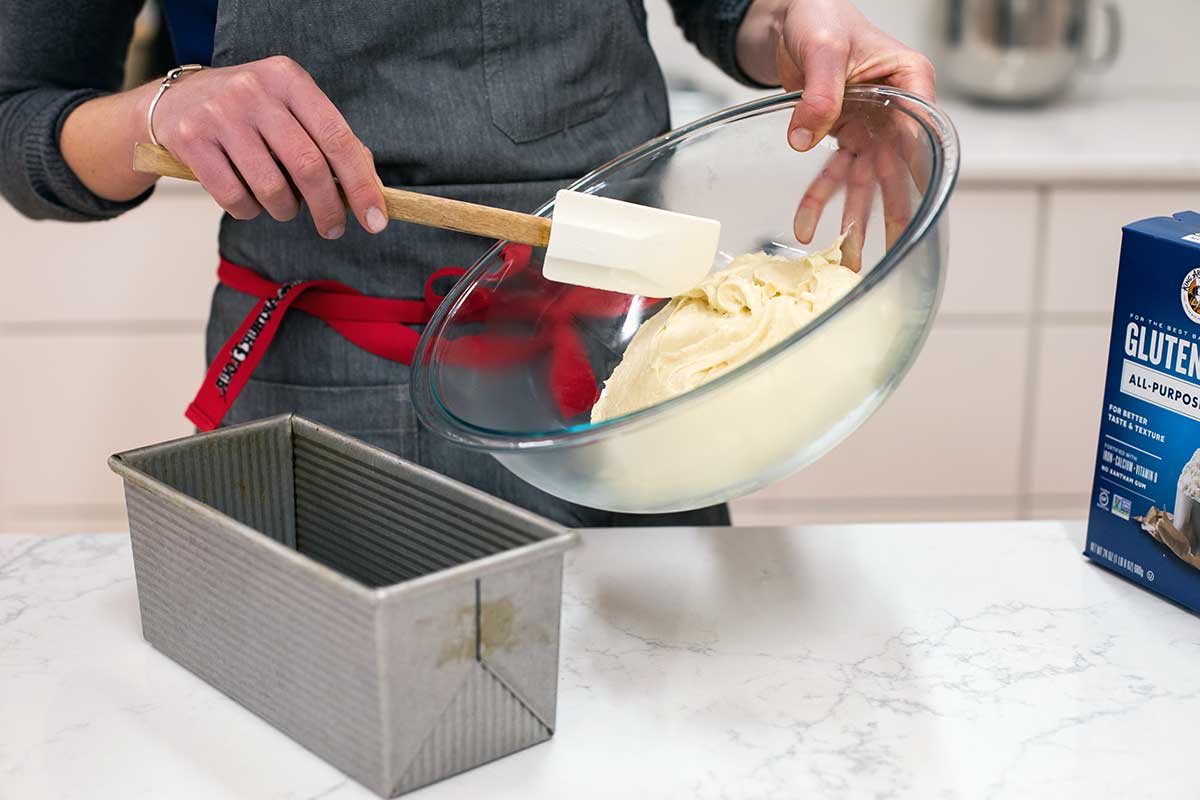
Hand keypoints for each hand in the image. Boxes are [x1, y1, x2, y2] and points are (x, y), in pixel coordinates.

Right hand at [150, 56, 386, 238]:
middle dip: (328, 209)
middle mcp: (255, 90)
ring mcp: (220, 113)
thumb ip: (328, 141)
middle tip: (333, 229)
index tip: (376, 220)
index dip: (361, 185)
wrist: (175, 101)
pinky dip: (250, 211)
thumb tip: (371, 188)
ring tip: (283, 206)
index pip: (338, 138)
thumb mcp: (289, 109)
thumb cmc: (249, 114)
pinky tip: (248, 200)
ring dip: (285, 211)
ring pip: (272, 189)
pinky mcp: (191, 139)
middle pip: (308, 167)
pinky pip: (235, 198)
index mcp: (289, 79)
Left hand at [736, 0, 935, 268]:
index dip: (915, 167)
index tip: (915, 204)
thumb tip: (805, 139)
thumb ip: (820, 93)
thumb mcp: (823, 49)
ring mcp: (870, 129)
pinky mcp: (844, 138)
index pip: (919, 130)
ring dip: (857, 221)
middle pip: (899, 168)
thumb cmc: (820, 18)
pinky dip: (818, 200)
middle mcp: (895, 111)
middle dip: (896, 213)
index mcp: (909, 81)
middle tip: (898, 251)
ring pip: (867, 183)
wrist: (790, 19)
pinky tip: (804, 226)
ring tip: (850, 260)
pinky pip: (832, 175)